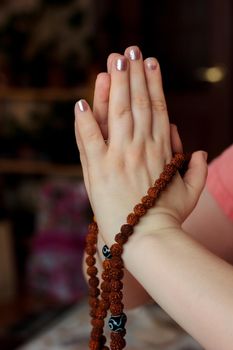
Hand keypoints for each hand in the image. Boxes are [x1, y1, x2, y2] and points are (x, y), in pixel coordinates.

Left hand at [74, 46, 206, 245]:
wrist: (146, 240)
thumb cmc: (168, 217)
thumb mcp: (190, 193)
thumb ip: (198, 170)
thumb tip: (201, 152)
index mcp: (160, 150)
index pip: (158, 109)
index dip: (154, 83)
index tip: (150, 63)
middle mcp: (139, 148)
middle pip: (137, 104)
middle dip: (133, 74)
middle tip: (129, 50)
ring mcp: (117, 158)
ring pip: (116, 114)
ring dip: (113, 86)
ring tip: (112, 62)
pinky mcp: (98, 171)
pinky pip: (89, 141)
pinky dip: (84, 122)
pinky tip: (80, 103)